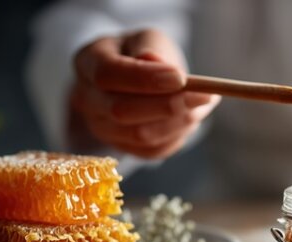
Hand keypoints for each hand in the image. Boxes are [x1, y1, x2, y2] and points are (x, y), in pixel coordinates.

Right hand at [70, 29, 219, 158]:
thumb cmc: (140, 52)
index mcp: (88, 62)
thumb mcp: (147, 39)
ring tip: (203, 104)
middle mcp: (86, 98)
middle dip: (168, 106)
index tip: (180, 78)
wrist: (133, 76)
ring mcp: (100, 127)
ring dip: (179, 122)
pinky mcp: (121, 147)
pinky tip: (191, 117)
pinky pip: (152, 151)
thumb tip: (155, 63)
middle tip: (205, 95)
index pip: (108, 74)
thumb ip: (152, 49)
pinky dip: (178, 136)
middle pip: (120, 111)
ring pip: (140, 136)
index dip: (144, 78)